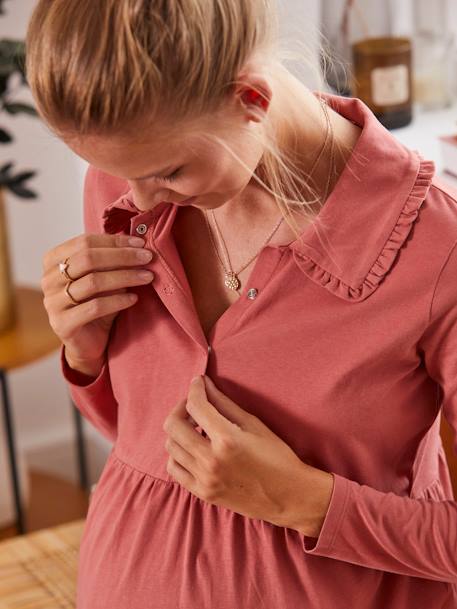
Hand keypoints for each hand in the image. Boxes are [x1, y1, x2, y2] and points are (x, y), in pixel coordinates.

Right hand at [41, 232, 154, 365]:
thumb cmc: (96, 303)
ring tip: (147, 277)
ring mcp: (53, 302)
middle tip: (147, 258)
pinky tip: (134, 299)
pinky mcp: (62, 324)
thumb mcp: (104, 277)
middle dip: (122, 256)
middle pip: (88, 258)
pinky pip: (95, 307)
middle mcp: (48, 279)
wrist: (88, 341)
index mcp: (53, 261)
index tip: (141, 243)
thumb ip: (113, 260)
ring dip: (125, 277)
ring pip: (93, 282)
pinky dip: (118, 301)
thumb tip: (138, 243)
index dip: (115, 241)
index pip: (85, 242)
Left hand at [163, 374, 333, 534]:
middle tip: (194, 404)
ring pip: (171, 446)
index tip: (198, 382)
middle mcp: (211, 460)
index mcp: (227, 439)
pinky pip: (174, 469)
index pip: (196, 406)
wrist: (289, 496)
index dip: (194, 389)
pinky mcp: (203, 493)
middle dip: (181, 407)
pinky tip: (193, 448)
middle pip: (173, 425)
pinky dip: (178, 454)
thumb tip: (206, 385)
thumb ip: (224, 404)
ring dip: (179, 430)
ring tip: (195, 426)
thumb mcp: (254, 424)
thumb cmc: (278, 457)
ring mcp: (204, 479)